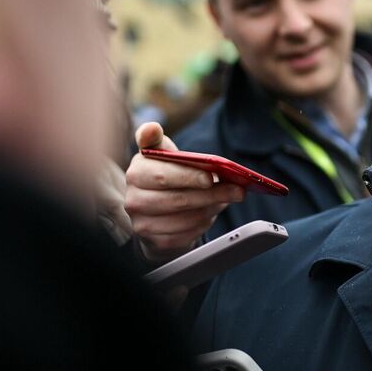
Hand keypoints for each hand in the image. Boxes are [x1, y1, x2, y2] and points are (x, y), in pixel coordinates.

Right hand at [124, 123, 244, 261]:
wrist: (155, 211)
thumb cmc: (164, 175)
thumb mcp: (161, 155)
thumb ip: (157, 139)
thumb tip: (151, 128)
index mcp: (136, 172)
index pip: (163, 175)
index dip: (188, 176)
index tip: (211, 176)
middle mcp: (133, 199)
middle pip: (178, 199)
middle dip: (212, 195)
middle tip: (237, 191)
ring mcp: (141, 224)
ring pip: (185, 219)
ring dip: (210, 210)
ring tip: (224, 201)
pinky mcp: (153, 243)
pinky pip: (185, 236)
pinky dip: (202, 226)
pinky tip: (208, 215)